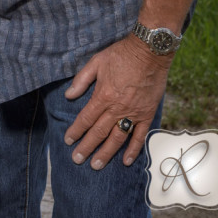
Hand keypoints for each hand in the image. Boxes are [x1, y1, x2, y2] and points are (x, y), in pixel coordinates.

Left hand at [64, 35, 170, 168]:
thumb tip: (68, 95)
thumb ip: (82, 80)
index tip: (68, 141)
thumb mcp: (96, 62)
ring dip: (106, 153)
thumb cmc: (121, 54)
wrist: (149, 52)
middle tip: (77, 159)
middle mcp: (117, 108)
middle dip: (87, 147)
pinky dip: (133, 150)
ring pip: (117, 138)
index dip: (76, 131)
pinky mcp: (147, 114)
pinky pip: (140, 136)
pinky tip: (125, 160)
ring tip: (96, 165)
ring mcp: (133, 113)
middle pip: (99, 132)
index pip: (86, 118)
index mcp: (103, 95)